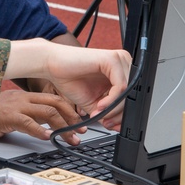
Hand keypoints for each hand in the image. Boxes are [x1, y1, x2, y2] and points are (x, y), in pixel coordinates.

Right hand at [0, 89, 87, 143]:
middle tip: (81, 132)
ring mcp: (16, 106)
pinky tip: (48, 138)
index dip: (70, 111)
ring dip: (63, 128)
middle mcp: (23, 98)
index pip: (54, 99)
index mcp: (25, 96)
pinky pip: (28, 122)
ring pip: (47, 112)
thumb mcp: (13, 113)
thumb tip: (48, 126)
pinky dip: (40, 131)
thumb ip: (29, 116)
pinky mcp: (8, 116)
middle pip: (55, 103)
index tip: (79, 124)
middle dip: (72, 118)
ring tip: (70, 139)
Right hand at [7, 39, 130, 129]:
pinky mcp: (112, 59)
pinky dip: (111, 100)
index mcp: (121, 72)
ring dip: (114, 109)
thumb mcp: (94, 102)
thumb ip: (107, 112)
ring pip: (128, 92)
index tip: (112, 125)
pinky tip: (99, 105)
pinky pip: (120, 86)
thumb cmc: (70, 79)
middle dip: (119, 114)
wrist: (52, 65)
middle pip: (132, 95)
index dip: (123, 115)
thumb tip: (120, 126)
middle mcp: (123, 63)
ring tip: (99, 114)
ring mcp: (119, 59)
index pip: (132, 97)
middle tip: (107, 123)